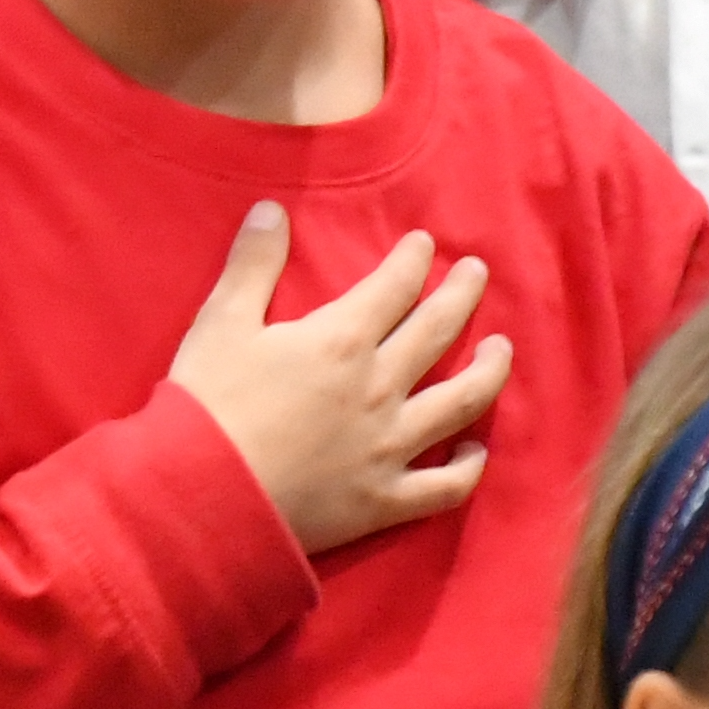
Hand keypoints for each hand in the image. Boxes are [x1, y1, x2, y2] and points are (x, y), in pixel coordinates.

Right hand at [173, 203, 511, 554]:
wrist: (206, 496)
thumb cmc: (207, 405)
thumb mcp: (221, 323)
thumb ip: (252, 265)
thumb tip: (273, 210)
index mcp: (341, 341)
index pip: (393, 287)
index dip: (412, 261)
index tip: (425, 244)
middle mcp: (379, 388)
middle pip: (437, 332)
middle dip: (461, 295)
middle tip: (477, 273)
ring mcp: (390, 447)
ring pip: (461, 402)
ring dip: (488, 370)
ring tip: (501, 350)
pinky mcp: (385, 499)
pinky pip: (446, 485)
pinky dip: (468, 466)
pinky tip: (476, 449)